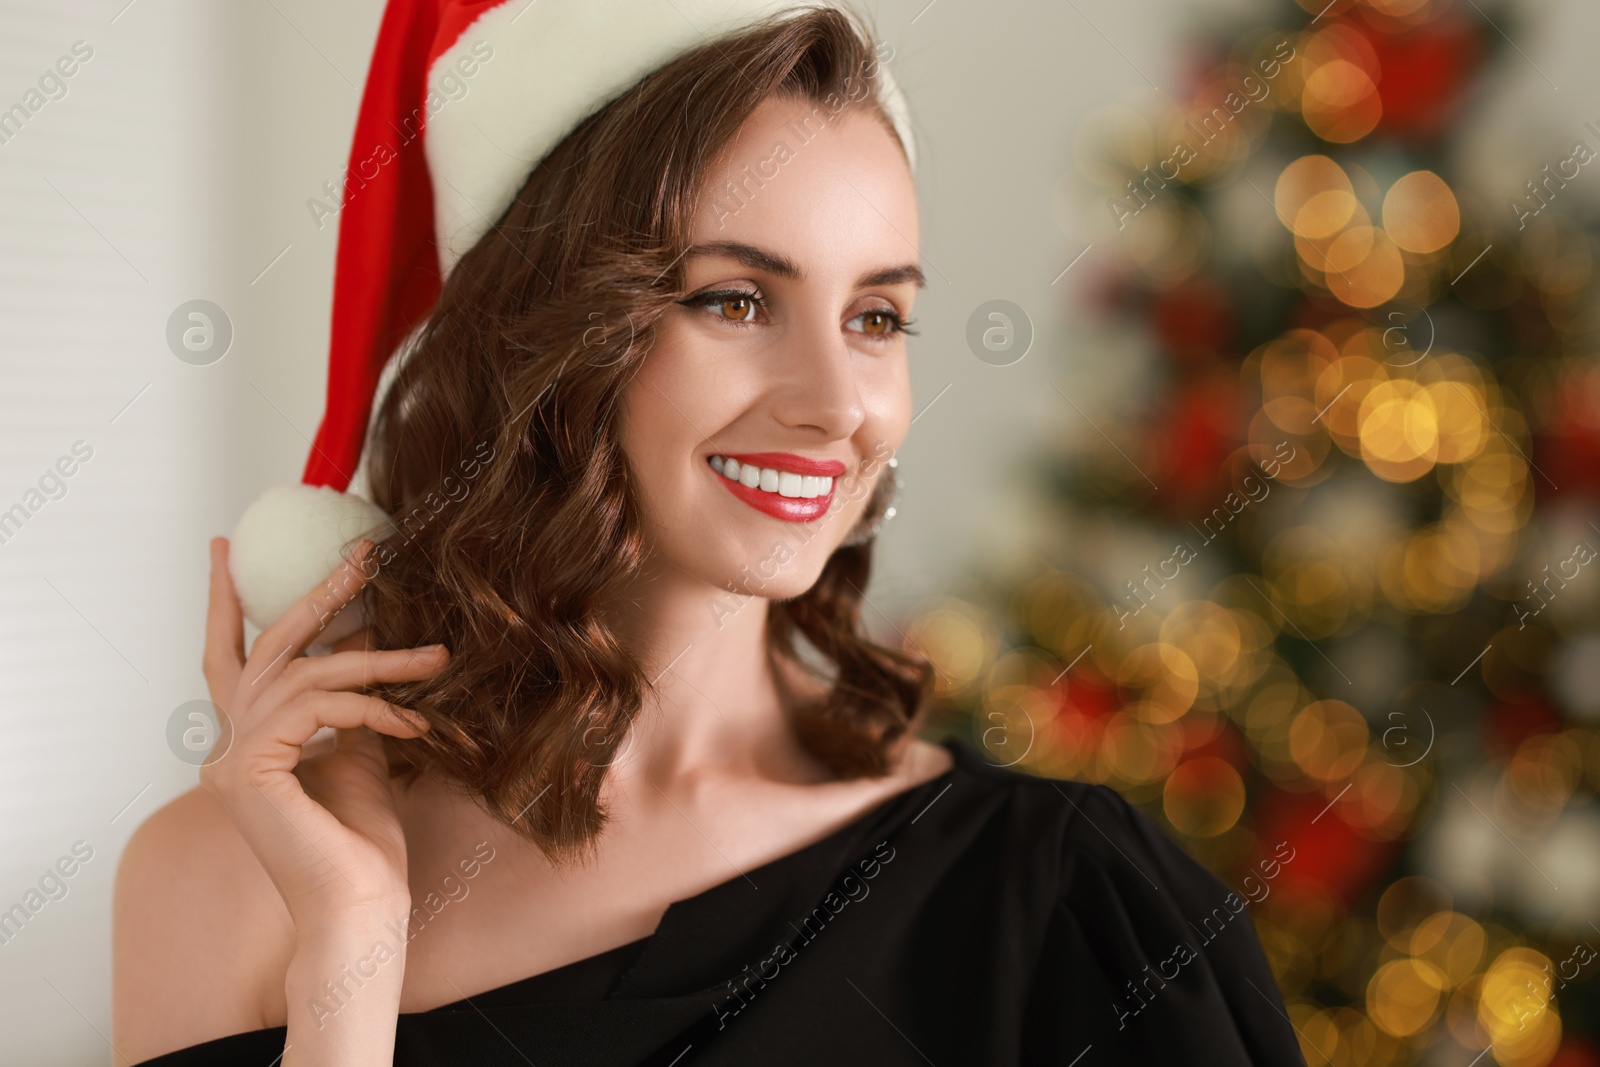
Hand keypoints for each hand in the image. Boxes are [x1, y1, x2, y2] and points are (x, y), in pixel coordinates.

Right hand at [199, 536, 447, 929]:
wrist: (360, 906)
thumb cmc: (363, 842)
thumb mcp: (361, 751)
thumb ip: (350, 702)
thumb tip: (364, 643)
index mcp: (249, 743)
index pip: (231, 658)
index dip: (227, 604)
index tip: (225, 548)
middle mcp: (228, 747)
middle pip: (268, 648)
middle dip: (318, 594)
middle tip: (363, 553)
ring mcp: (231, 759)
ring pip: (306, 673)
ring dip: (379, 659)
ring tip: (436, 658)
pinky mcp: (249, 770)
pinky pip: (317, 707)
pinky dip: (371, 704)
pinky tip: (414, 719)